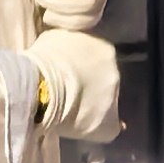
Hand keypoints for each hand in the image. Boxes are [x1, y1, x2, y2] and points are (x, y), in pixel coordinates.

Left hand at [31, 28, 120, 145]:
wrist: (43, 92)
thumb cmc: (76, 110)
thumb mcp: (103, 128)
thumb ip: (114, 123)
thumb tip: (120, 124)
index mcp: (114, 61)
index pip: (109, 76)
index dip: (98, 91)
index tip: (85, 103)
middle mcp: (99, 42)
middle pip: (93, 61)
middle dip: (84, 73)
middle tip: (70, 92)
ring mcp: (74, 35)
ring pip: (74, 51)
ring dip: (68, 63)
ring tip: (54, 82)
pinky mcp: (51, 34)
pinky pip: (53, 46)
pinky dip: (50, 56)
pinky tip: (42, 72)